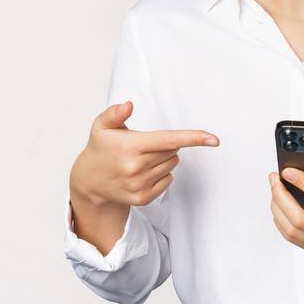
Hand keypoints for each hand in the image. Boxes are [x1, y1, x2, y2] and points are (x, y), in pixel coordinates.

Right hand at [69, 100, 219, 252]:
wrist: (89, 182)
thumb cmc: (101, 149)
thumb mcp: (101, 127)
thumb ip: (114, 113)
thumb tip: (128, 105)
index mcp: (129, 147)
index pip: (168, 140)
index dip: (194, 138)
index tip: (214, 139)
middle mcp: (135, 168)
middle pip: (173, 151)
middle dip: (164, 146)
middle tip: (143, 147)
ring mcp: (139, 185)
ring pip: (172, 165)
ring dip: (163, 160)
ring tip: (140, 160)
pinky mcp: (142, 198)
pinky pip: (168, 180)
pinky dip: (160, 175)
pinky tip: (141, 174)